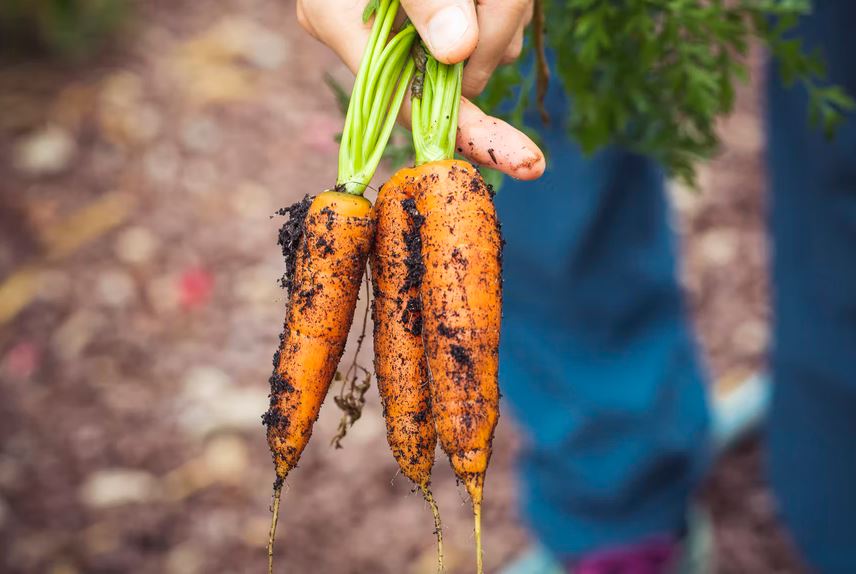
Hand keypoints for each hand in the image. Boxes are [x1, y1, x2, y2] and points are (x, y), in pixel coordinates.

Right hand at [297, 0, 544, 179]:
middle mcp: (373, 36)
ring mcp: (411, 28)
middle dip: (498, 32)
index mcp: (341, 23)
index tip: (525, 160)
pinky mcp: (443, 15)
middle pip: (461, 75)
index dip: (471, 133)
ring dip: (507, 10)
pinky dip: (507, 4)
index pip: (412, 105)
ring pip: (488, 48)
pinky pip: (495, 26)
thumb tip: (457, 51)